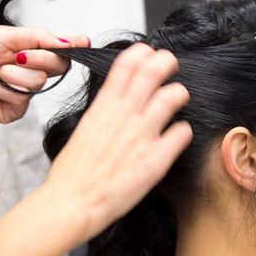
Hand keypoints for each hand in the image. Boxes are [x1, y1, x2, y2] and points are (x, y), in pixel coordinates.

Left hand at [0, 26, 89, 125]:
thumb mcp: (4, 36)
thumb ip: (38, 37)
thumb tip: (67, 41)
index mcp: (31, 51)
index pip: (62, 48)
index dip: (76, 45)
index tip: (84, 41)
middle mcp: (32, 71)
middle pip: (59, 65)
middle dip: (39, 58)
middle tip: (17, 57)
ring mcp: (26, 91)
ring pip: (38, 82)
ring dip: (13, 76)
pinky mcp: (17, 110)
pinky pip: (23, 98)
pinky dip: (4, 91)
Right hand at [41, 43, 192, 244]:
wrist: (72, 203)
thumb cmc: (73, 173)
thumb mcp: (84, 130)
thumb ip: (105, 113)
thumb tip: (118, 103)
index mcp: (104, 107)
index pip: (127, 65)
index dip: (142, 53)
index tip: (149, 52)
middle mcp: (125, 116)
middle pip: (152, 72)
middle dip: (166, 62)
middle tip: (171, 64)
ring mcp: (142, 135)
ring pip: (172, 97)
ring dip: (179, 93)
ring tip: (179, 96)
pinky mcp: (157, 159)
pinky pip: (182, 133)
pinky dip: (183, 130)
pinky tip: (179, 133)